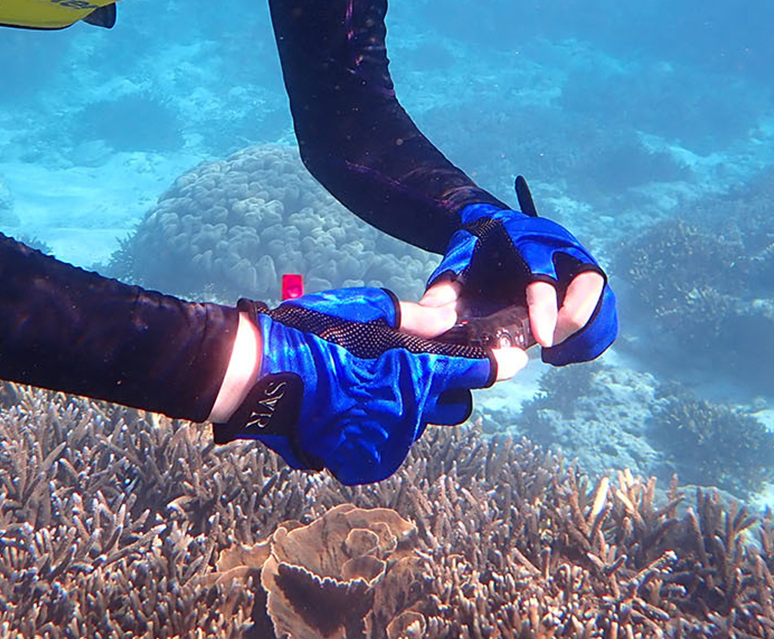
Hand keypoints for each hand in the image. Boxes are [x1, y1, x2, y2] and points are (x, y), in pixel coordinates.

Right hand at [212, 286, 526, 484]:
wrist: (261, 378)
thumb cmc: (312, 333)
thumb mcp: (366, 309)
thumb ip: (415, 318)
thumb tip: (450, 319)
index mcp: (416, 373)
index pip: (477, 371)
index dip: (497, 363)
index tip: (513, 358)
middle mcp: (410, 415)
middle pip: (452, 405)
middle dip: (444, 389)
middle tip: (409, 370)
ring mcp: (387, 444)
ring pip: (415, 426)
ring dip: (403, 410)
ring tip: (360, 388)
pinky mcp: (363, 464)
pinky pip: (384, 447)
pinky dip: (375, 432)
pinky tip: (347, 412)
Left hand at [422, 199, 617, 365]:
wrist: (494, 230)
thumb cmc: (474, 252)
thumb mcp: (455, 264)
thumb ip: (442, 290)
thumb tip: (421, 318)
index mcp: (525, 240)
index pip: (543, 275)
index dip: (546, 309)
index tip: (543, 341)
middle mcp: (560, 247)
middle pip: (589, 285)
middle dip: (575, 322)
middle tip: (549, 348)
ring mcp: (579, 263)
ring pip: (603, 302)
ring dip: (587, 335)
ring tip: (556, 357)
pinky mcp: (588, 281)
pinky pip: (605, 313)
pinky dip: (592, 338)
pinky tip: (564, 354)